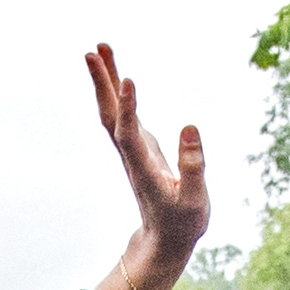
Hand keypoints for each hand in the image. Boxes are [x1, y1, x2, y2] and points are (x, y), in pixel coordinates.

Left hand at [79, 44, 210, 289]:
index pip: (129, 133)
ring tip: (100, 48)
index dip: (128, 107)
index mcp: (144, 167)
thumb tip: (190, 125)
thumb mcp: (195, 200)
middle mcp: (132, 154)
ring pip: (113, 111)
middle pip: (110, 114)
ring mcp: (133, 149)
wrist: (164, 241)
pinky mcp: (139, 146)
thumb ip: (194, 165)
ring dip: (106, 80)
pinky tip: (118, 73)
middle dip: (103, 82)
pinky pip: (122, 114)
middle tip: (93, 50)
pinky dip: (118, 91)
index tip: (129, 79)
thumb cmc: (182, 223)